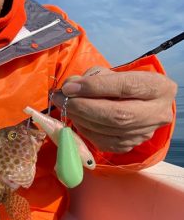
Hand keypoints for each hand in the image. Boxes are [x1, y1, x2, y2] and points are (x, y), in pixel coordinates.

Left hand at [52, 67, 176, 152]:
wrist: (141, 104)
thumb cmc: (125, 85)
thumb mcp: (113, 73)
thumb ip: (92, 78)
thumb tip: (70, 87)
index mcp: (158, 87)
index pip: (125, 87)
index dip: (95, 87)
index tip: (70, 87)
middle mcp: (157, 113)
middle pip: (117, 115)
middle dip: (83, 107)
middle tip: (61, 98)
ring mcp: (145, 133)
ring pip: (108, 130)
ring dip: (80, 118)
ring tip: (65, 106)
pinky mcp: (131, 146)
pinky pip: (104, 142)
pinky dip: (85, 130)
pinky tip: (77, 119)